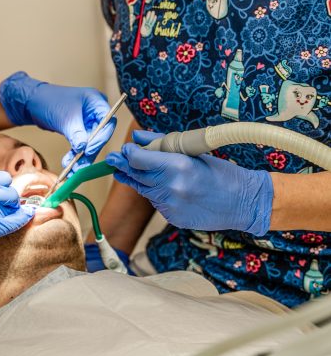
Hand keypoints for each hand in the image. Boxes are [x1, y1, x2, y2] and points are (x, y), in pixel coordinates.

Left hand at [0, 71, 113, 169]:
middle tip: (80, 164)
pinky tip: (69, 163)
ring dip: (82, 157)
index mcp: (96, 101)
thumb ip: (76, 134)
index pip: (108, 122)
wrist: (33, 102)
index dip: (100, 138)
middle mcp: (95, 111)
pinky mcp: (80, 130)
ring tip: (72, 168)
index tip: (89, 150)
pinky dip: (76, 154)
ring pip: (90, 142)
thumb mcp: (65, 118)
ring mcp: (88, 121)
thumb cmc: (49, 101)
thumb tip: (84, 148)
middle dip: (89, 151)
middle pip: (100, 135)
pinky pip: (82, 144)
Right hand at [0, 172, 33, 290]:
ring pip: (14, 205)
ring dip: (14, 214)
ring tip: (3, 224)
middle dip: (11, 203)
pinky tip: (17, 226)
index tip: (4, 201)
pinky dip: (20, 223)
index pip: (2, 178)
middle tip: (5, 215)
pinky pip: (14, 222)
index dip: (5, 190)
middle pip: (10, 190)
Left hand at [105, 130, 273, 234]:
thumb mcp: (193, 152)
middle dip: (124, 166)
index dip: (128, 154)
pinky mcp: (173, 218)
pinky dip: (156, 194)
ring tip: (136, 171)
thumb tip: (137, 137)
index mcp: (178, 166)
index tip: (125, 150)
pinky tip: (166, 188)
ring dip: (140, 180)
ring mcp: (172, 205)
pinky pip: (156, 202)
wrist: (243, 202)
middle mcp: (172, 187)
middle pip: (136, 175)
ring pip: (144, 190)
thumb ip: (161, 143)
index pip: (138, 159)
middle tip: (114, 160)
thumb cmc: (221, 173)